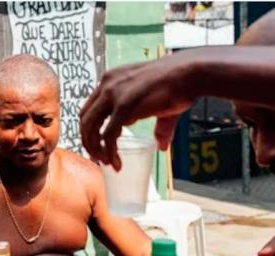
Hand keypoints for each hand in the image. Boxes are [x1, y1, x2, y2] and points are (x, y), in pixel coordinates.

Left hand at [80, 55, 196, 169]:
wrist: (189, 74)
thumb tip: (161, 144)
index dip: (89, 128)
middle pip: (85, 118)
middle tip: (97, 157)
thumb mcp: (159, 104)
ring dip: (94, 149)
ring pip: (91, 128)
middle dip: (88, 141)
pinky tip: (116, 163)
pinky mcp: (124, 106)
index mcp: (112, 79)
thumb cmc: (178, 84)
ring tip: (105, 163)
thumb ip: (157, 124)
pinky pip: (108, 135)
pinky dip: (109, 152)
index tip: (96, 144)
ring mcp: (114, 94)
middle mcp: (107, 84)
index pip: (90, 106)